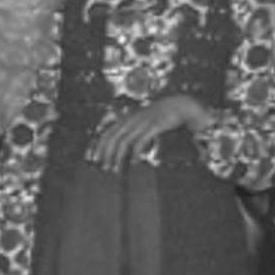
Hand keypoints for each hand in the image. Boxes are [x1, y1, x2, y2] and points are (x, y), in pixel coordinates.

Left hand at [89, 95, 208, 171]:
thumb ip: (132, 132)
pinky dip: (136, 152)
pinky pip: (141, 140)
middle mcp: (131, 119)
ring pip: (124, 141)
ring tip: (116, 169)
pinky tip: (135, 161)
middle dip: (106, 154)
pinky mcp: (153, 125)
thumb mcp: (142, 121)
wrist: (179, 105)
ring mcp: (142, 122)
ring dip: (118, 156)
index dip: (99, 147)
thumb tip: (125, 150)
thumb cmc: (160, 116)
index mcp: (126, 118)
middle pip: (112, 138)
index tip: (95, 160)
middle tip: (105, 168)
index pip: (107, 133)